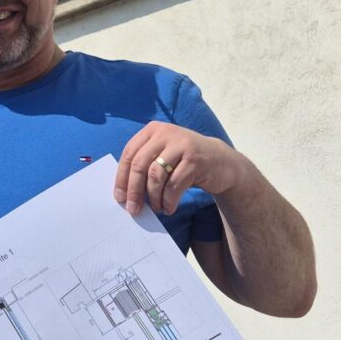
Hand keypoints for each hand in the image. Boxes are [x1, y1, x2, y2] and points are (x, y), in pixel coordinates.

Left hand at [114, 121, 243, 215]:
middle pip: (140, 165)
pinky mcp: (195, 160)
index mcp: (152, 130)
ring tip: (156, 208)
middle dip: (134, 190)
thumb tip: (123, 191)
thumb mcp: (162, 155)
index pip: (129, 154)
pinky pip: (174, 185)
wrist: (221, 161)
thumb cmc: (184, 162)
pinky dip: (168, 200)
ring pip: (156, 176)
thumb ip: (144, 164)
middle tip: (133, 209)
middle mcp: (166, 133)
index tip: (119, 198)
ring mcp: (182, 145)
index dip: (121, 178)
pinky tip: (168, 208)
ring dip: (153, 197)